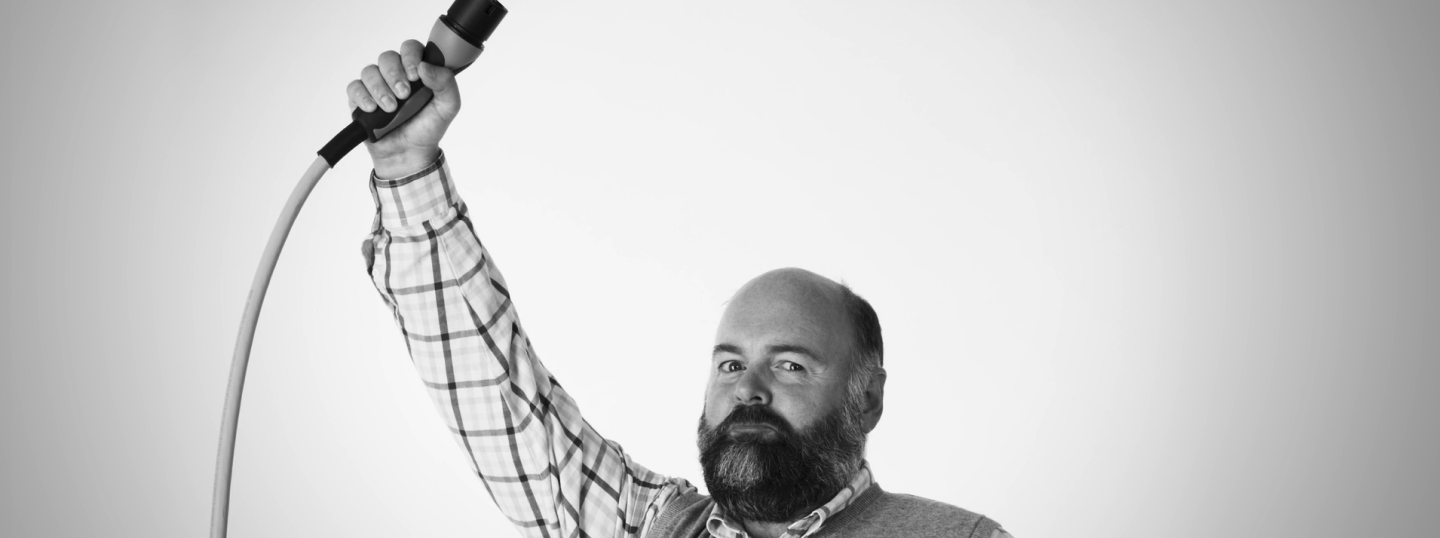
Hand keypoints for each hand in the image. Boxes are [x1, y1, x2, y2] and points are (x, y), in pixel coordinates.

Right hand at [346, 39, 460, 178]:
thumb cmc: (428, 127)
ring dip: (380, 88)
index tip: (415, 75)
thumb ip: (445, 83)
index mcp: (417, 70)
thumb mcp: (448, 106)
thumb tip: (425, 66)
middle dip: (394, 75)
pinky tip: (372, 109)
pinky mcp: (360, 100)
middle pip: (387, 57)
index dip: (410, 56)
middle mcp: (395, 74)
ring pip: (369, 71)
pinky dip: (362, 96)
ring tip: (391, 108)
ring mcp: (376, 86)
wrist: (410, 154)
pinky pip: (354, 88)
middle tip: (404, 95)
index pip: (410, 48)